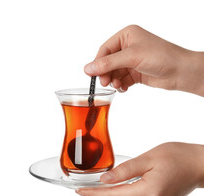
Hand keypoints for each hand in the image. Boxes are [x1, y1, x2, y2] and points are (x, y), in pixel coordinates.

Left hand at [76, 142, 203, 195]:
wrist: (197, 164)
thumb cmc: (177, 156)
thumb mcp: (148, 158)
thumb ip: (125, 170)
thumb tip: (105, 179)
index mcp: (149, 193)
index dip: (93, 195)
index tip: (79, 192)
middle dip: (101, 193)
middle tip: (85, 185)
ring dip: (113, 193)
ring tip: (102, 184)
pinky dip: (124, 194)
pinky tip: (121, 186)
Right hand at [84, 25, 203, 95]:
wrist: (179, 71)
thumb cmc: (160, 56)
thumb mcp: (131, 57)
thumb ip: (108, 63)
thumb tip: (88, 68)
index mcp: (126, 36)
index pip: (105, 49)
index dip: (98, 63)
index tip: (91, 75)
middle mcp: (128, 47)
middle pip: (109, 62)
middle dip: (106, 73)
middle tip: (105, 83)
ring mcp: (132, 61)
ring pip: (115, 72)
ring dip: (114, 80)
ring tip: (117, 86)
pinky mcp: (136, 73)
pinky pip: (122, 79)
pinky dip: (121, 85)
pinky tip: (123, 88)